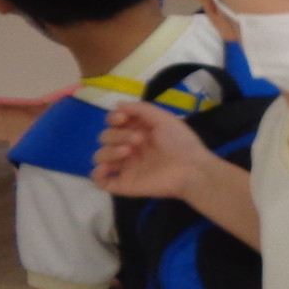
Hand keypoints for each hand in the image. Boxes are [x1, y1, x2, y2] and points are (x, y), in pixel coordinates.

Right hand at [92, 102, 213, 197]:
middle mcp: (128, 148)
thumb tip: (118, 104)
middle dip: (117, 135)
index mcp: (137, 132)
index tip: (122, 118)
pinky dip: (96, 174)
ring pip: (100, 156)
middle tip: (139, 139)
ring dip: (109, 151)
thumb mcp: (164, 119)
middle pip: (105, 137)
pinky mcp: (124, 184)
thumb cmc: (181, 143)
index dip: (113, 119)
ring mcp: (125, 167)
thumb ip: (141, 109)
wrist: (192, 169)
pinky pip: (100, 181)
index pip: (113, 123)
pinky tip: (106, 168)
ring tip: (128, 151)